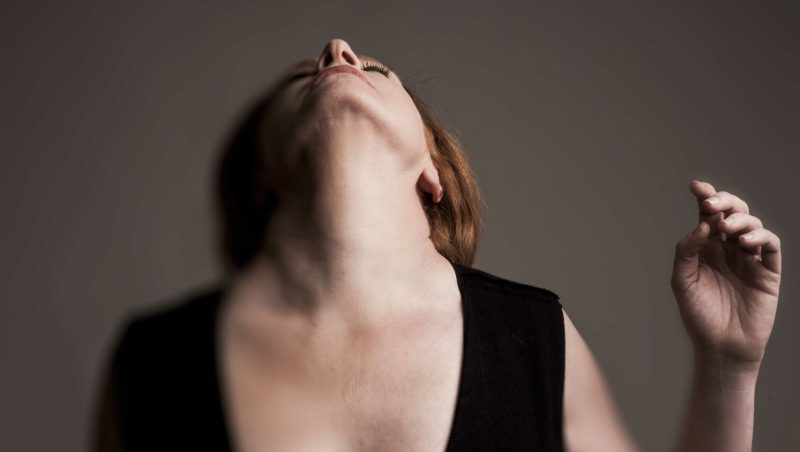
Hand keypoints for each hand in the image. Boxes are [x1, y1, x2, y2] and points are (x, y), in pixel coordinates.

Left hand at [671, 180, 781, 372]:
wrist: (721, 347)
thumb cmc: (698, 315)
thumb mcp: (682, 281)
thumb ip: (687, 251)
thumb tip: (701, 224)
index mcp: (706, 248)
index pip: (707, 215)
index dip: (705, 197)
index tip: (695, 187)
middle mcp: (728, 249)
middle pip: (732, 213)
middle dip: (724, 201)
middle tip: (712, 203)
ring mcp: (749, 259)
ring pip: (752, 224)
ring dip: (740, 219)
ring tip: (726, 228)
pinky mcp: (768, 271)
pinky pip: (770, 246)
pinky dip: (760, 237)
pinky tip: (745, 242)